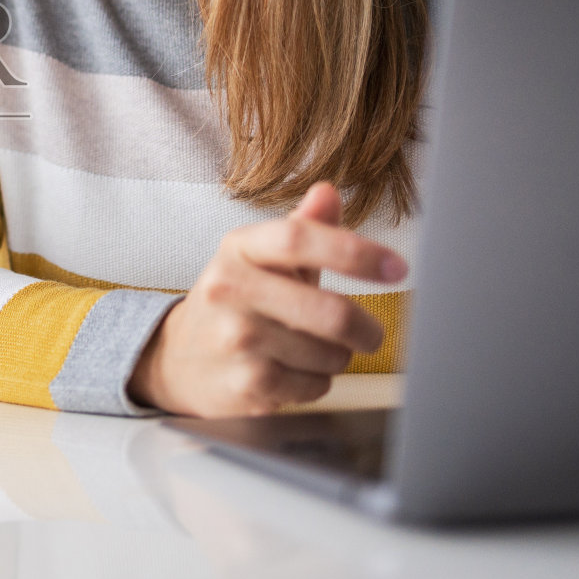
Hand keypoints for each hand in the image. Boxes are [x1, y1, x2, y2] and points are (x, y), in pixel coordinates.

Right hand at [128, 182, 407, 417]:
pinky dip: (316, 383)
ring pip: (329, 354)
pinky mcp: (244, 383)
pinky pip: (314, 386)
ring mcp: (235, 338)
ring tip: (310, 350)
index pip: (299, 239)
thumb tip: (329, 192)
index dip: (355, 252)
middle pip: (330, 311)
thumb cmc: (235, 302)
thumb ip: (301, 226)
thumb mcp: (260, 258)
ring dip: (336, 357)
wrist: (180, 358)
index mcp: (238, 248)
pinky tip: (291, 373)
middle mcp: (230, 289)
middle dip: (365, 329)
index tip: (397, 267)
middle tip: (370, 334)